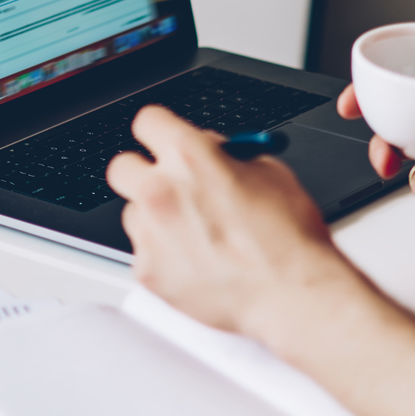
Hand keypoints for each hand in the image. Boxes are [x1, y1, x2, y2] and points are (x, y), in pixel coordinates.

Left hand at [108, 104, 363, 336]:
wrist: (292, 294)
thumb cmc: (288, 238)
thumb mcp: (269, 171)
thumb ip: (227, 155)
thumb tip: (211, 151)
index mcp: (189, 155)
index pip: (147, 121)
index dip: (160, 131)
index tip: (163, 141)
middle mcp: (160, 190)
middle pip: (122, 166)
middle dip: (144, 172)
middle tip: (169, 186)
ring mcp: (149, 233)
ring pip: (133, 212)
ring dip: (154, 218)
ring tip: (194, 234)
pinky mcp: (147, 270)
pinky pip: (143, 252)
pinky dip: (163, 255)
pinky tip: (195, 261)